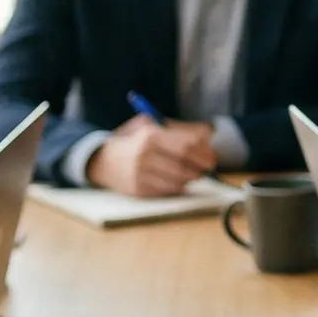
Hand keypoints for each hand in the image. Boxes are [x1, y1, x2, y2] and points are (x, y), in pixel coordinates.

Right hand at [88, 116, 216, 197]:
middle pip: (186, 165)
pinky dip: (179, 186)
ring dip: (191, 178)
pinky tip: (176, 179)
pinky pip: (170, 191)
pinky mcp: (140, 190)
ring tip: (191, 172)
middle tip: (207, 167)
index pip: (187, 146)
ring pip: (180, 180)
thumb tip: (208, 134)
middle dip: (202, 168)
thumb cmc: (136, 140)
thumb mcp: (152, 125)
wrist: (104, 161)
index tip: (213, 157)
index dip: (205, 153)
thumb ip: (180, 128)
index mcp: (151, 135)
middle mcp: (145, 155)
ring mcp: (141, 175)